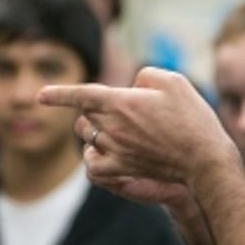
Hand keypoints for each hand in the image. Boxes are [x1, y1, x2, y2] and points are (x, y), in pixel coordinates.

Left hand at [38, 68, 240, 205]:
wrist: (204, 158)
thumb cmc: (192, 117)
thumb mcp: (173, 81)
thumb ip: (145, 75)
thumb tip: (132, 86)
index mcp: (122, 102)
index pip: (82, 94)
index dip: (59, 94)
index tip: (41, 96)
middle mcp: (113, 126)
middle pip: (86, 114)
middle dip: (96, 108)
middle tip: (123, 108)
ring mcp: (115, 150)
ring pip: (89, 137)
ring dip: (95, 130)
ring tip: (115, 128)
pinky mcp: (122, 168)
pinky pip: (93, 166)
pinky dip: (92, 158)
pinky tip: (100, 152)